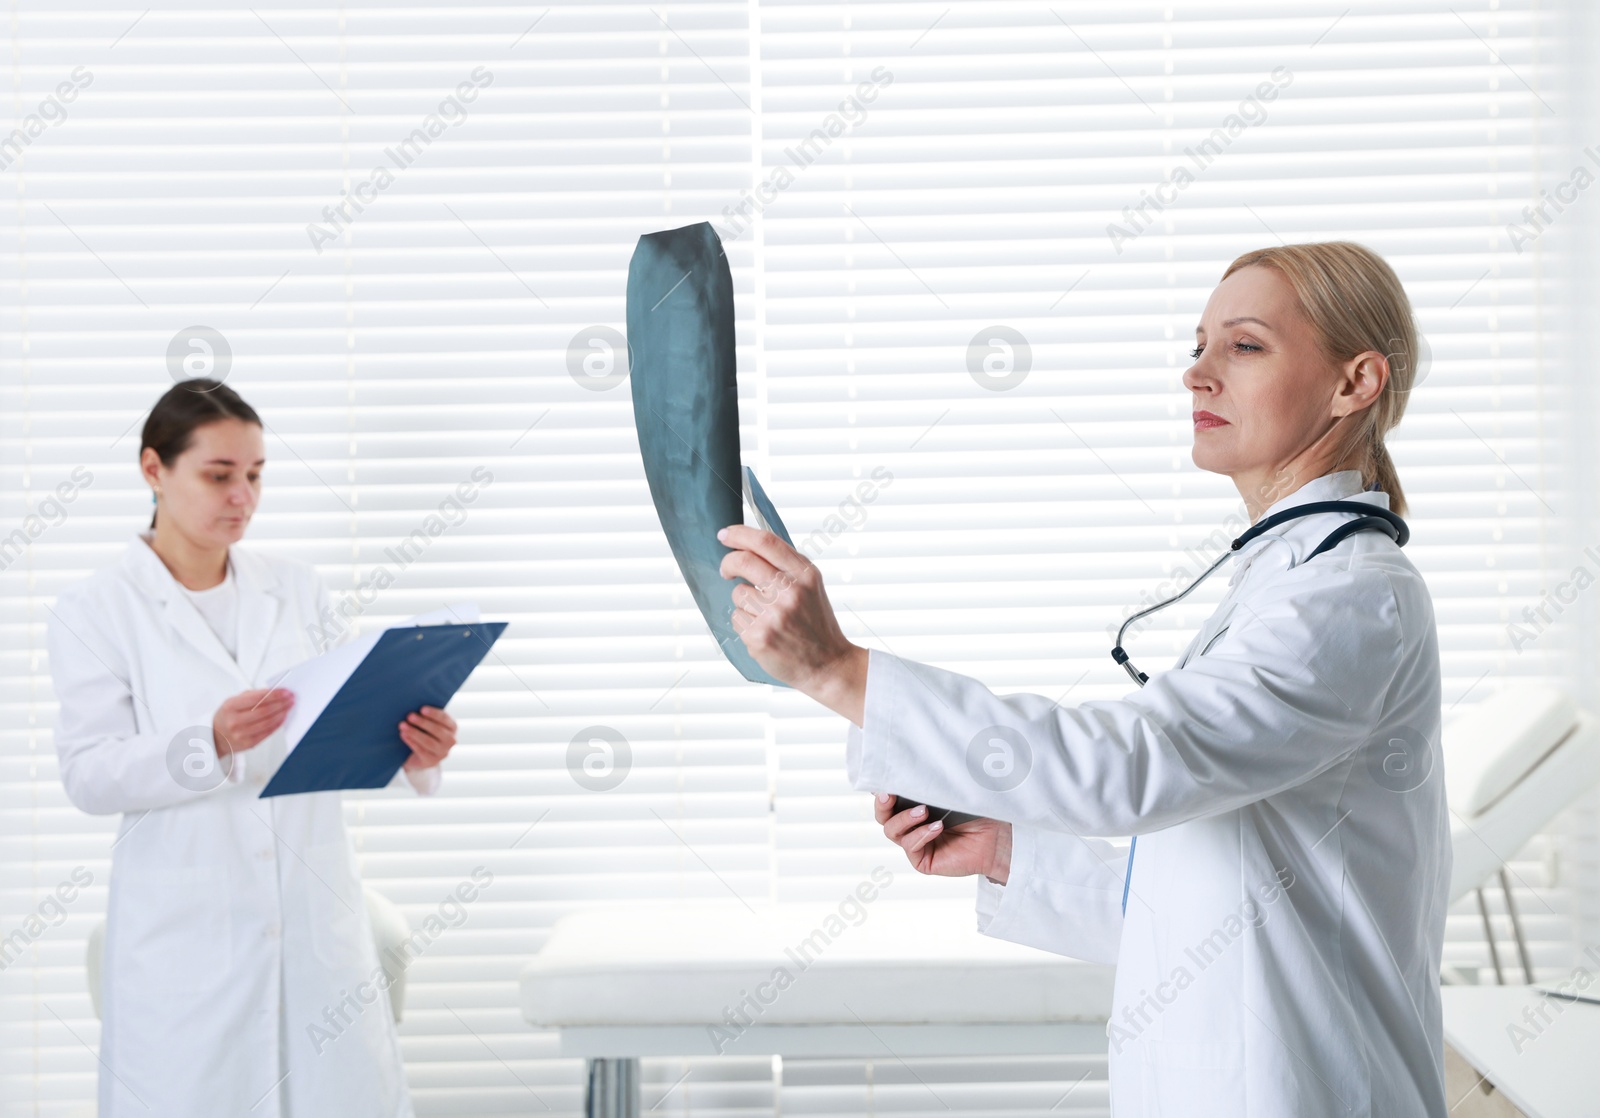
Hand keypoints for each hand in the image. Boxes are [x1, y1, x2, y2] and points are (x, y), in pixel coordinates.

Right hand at [213, 688, 293, 755]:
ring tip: (289, 707)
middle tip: (291, 698)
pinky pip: (268, 732)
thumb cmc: (227, 716)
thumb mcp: (233, 701)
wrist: (216, 736)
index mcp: (230, 706)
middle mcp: (235, 721)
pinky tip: (283, 718)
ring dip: (282, 713)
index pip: (257, 698)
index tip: (285, 691)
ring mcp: (241, 734)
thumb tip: (274, 692)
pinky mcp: (248, 743)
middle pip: (264, 711)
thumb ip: (253, 695)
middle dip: (281, 703)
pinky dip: (278, 724)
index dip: (274, 694)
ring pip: (268, 722)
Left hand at [399, 705, 457, 771]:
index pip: (445, 719)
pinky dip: (411, 742)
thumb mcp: (430, 724)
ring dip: (414, 732)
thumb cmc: (424, 733)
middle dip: (423, 722)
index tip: (422, 709)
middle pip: (438, 730)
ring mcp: (443, 753)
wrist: (420, 756)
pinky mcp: (431, 761)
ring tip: (402, 725)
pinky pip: (421, 751)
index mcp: (452, 728)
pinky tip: (403, 735)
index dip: (434, 714)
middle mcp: (451, 741)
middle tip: (409, 716)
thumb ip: (427, 716)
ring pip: (429, 741)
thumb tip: (414, 703)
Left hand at [717, 524, 866, 716]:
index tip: (725, 535)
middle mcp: (790, 592)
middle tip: (726, 571)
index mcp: (805, 575)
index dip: (739, 534)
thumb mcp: (811, 586)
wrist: (828, 665)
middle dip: (728, 564)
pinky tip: (764, 632)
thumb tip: (749, 545)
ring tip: (764, 616)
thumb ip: (786, 565)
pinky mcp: (759, 636)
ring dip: (744, 602)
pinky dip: (745, 623)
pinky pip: (737, 617)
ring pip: (738, 593)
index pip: (766, 542)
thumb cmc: (816, 623)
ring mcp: (773, 615)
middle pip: (743, 561)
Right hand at [873, 792, 1011, 882]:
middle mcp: (911, 826)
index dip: (882, 791)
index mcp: (913, 807)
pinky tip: (937, 827)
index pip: (889, 799)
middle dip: (882, 805)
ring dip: (904, 819)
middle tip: (889, 795)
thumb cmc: (975, 812)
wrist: (995, 837)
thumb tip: (906, 771)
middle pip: (883, 817)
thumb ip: (926, 785)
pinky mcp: (922, 861)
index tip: (885, 782)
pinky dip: (921, 834)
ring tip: (924, 811)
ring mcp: (916, 844)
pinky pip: (911, 847)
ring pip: (892, 831)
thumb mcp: (948, 792)